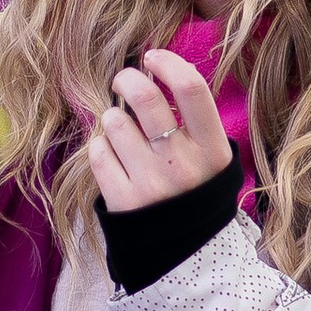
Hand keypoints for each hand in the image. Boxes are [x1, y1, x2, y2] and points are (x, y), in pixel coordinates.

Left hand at [87, 46, 235, 213]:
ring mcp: (152, 184)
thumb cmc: (195, 191)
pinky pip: (97, 152)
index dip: (168, 63)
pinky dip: (100, 148)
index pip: (192, 89)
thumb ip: (194, 120)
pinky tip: (113, 157)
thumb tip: (157, 69)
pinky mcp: (123, 202)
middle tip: (122, 81)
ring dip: (113, 119)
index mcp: (212, 150)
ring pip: (114, 122)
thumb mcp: (212, 159)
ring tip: (122, 133)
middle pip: (146, 98)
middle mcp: (183, 165)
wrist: (187, 253)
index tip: (153, 58)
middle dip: (127, 79)